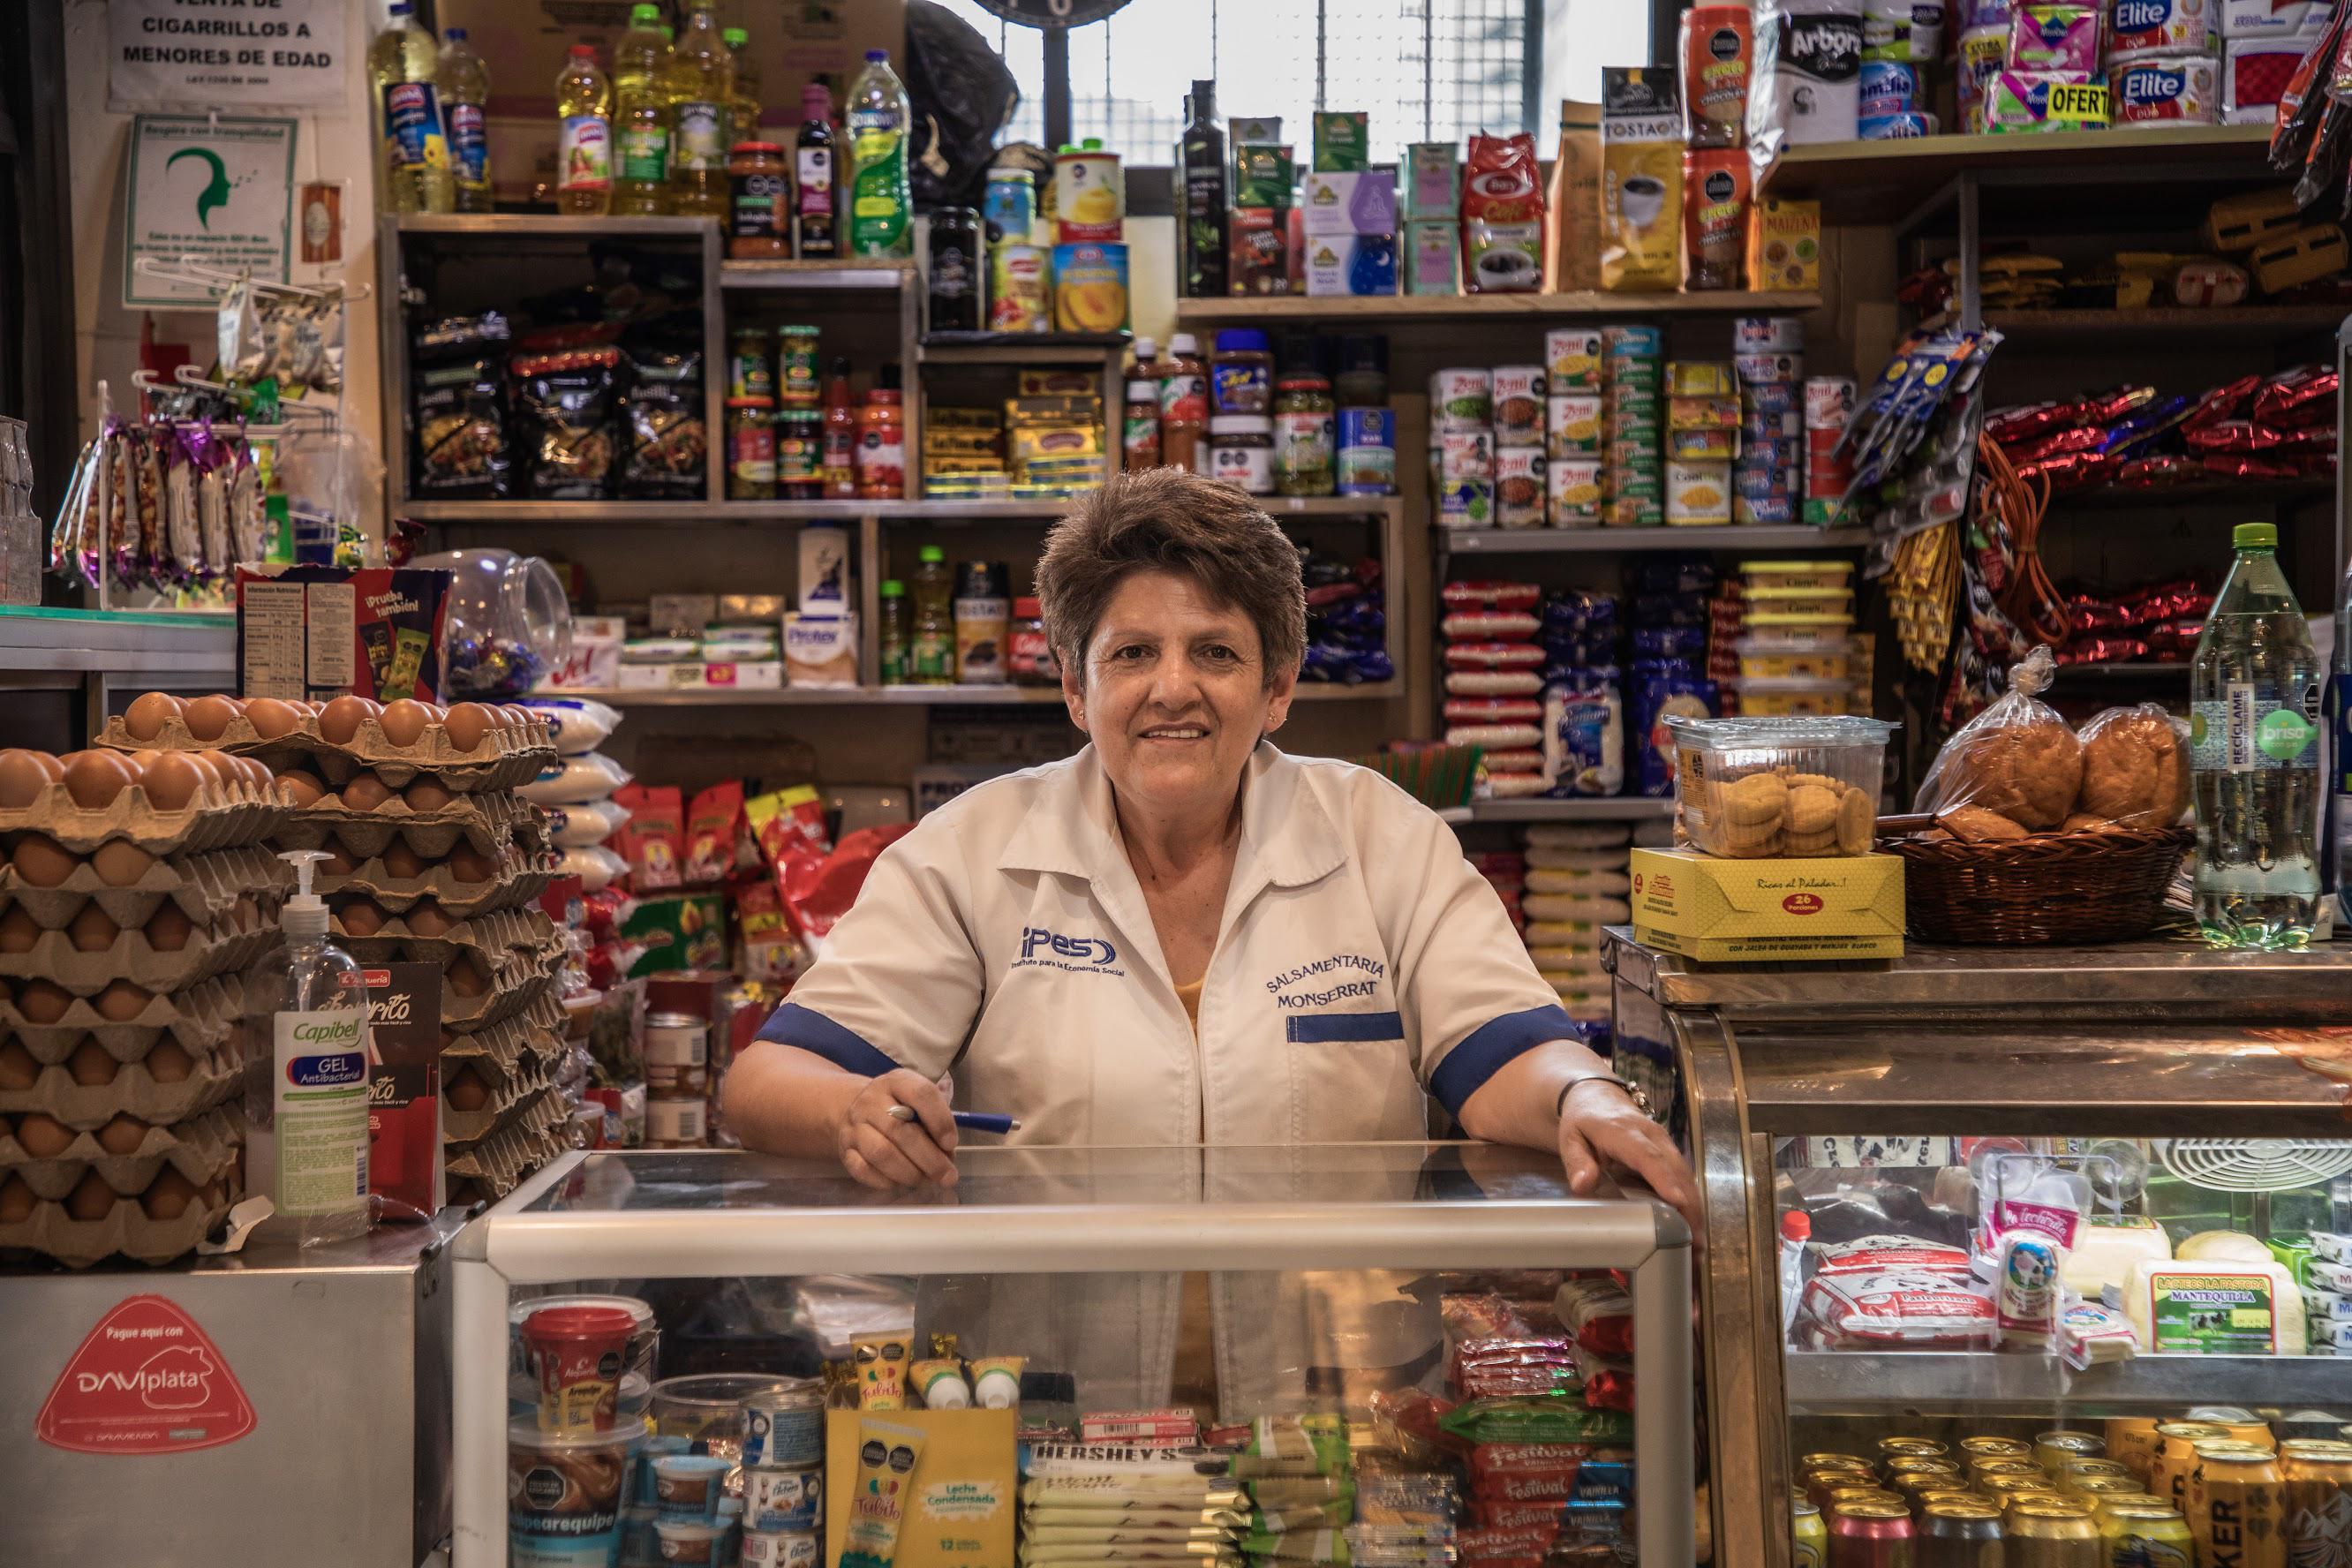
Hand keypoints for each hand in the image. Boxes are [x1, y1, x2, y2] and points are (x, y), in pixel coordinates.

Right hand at [833, 1069, 958, 1190]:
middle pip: (900, 1130)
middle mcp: (871, 1101)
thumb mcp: (918, 1101)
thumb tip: (947, 1155)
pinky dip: (888, 1181)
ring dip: (910, 1173)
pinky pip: (864, 1170)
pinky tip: (903, 1182)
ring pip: (881, 1153)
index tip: (951, 1144)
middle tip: (947, 1176)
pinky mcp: (845, 1150)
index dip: (939, 1120)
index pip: (920, 1094)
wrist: (857, 1110)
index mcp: (896, 1082)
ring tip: (927, 1181)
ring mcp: (854, 1126)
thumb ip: (937, 1121)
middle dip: (929, 1159)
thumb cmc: (900, 1107)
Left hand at [1557, 1079, 1703, 1246]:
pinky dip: (1691, 1203)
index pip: (1648, 1157)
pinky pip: (1684, 1179)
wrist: (1597, 1097)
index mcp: (1625, 1132)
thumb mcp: (1570, 1139)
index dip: (1664, 1179)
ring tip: (1697, 1245)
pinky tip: (1692, 1228)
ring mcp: (1665, 1144)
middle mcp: (1653, 1136)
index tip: (1678, 1202)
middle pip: (1677, 1171)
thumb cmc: (1583, 1121)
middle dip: (1689, 1206)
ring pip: (1686, 1177)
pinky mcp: (1671, 1153)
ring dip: (1695, 1209)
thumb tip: (1582, 1185)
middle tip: (1694, 1242)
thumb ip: (1577, 1162)